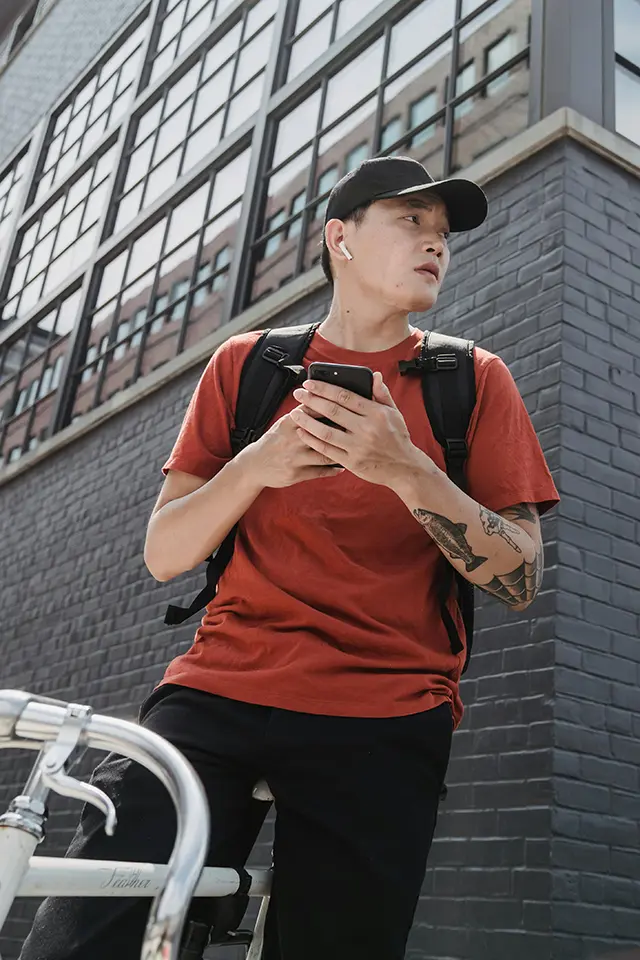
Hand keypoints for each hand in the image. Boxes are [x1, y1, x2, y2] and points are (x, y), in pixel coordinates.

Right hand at [239, 407, 345, 488]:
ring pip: (324, 454)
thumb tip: (324, 397)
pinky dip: (333, 469)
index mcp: (289, 422)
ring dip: (341, 452)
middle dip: (342, 431)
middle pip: (322, 432)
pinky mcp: (296, 474)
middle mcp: (292, 439)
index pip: (315, 411)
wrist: (254, 465)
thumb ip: (303, 412)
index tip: (348, 409)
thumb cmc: (274, 441)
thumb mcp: (284, 423)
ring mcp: (295, 458)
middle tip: (357, 430)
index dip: (333, 409)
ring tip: (353, 450)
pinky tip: (343, 466)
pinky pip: (320, 472)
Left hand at [290, 372, 420, 486]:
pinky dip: (312, 440)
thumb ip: (382, 394)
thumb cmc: (397, 438)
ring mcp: (358, 446)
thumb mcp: (394, 413)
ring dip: (307, 421)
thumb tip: (373, 375)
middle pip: (332, 411)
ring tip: (295, 413)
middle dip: (311, 401)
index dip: (324, 388)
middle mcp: (366, 429)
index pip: (345, 396)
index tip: (309, 383)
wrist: (404, 467)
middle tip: (297, 394)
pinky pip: (327, 449)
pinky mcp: (351, 462)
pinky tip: (302, 432)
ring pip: (326, 431)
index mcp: (376, 413)